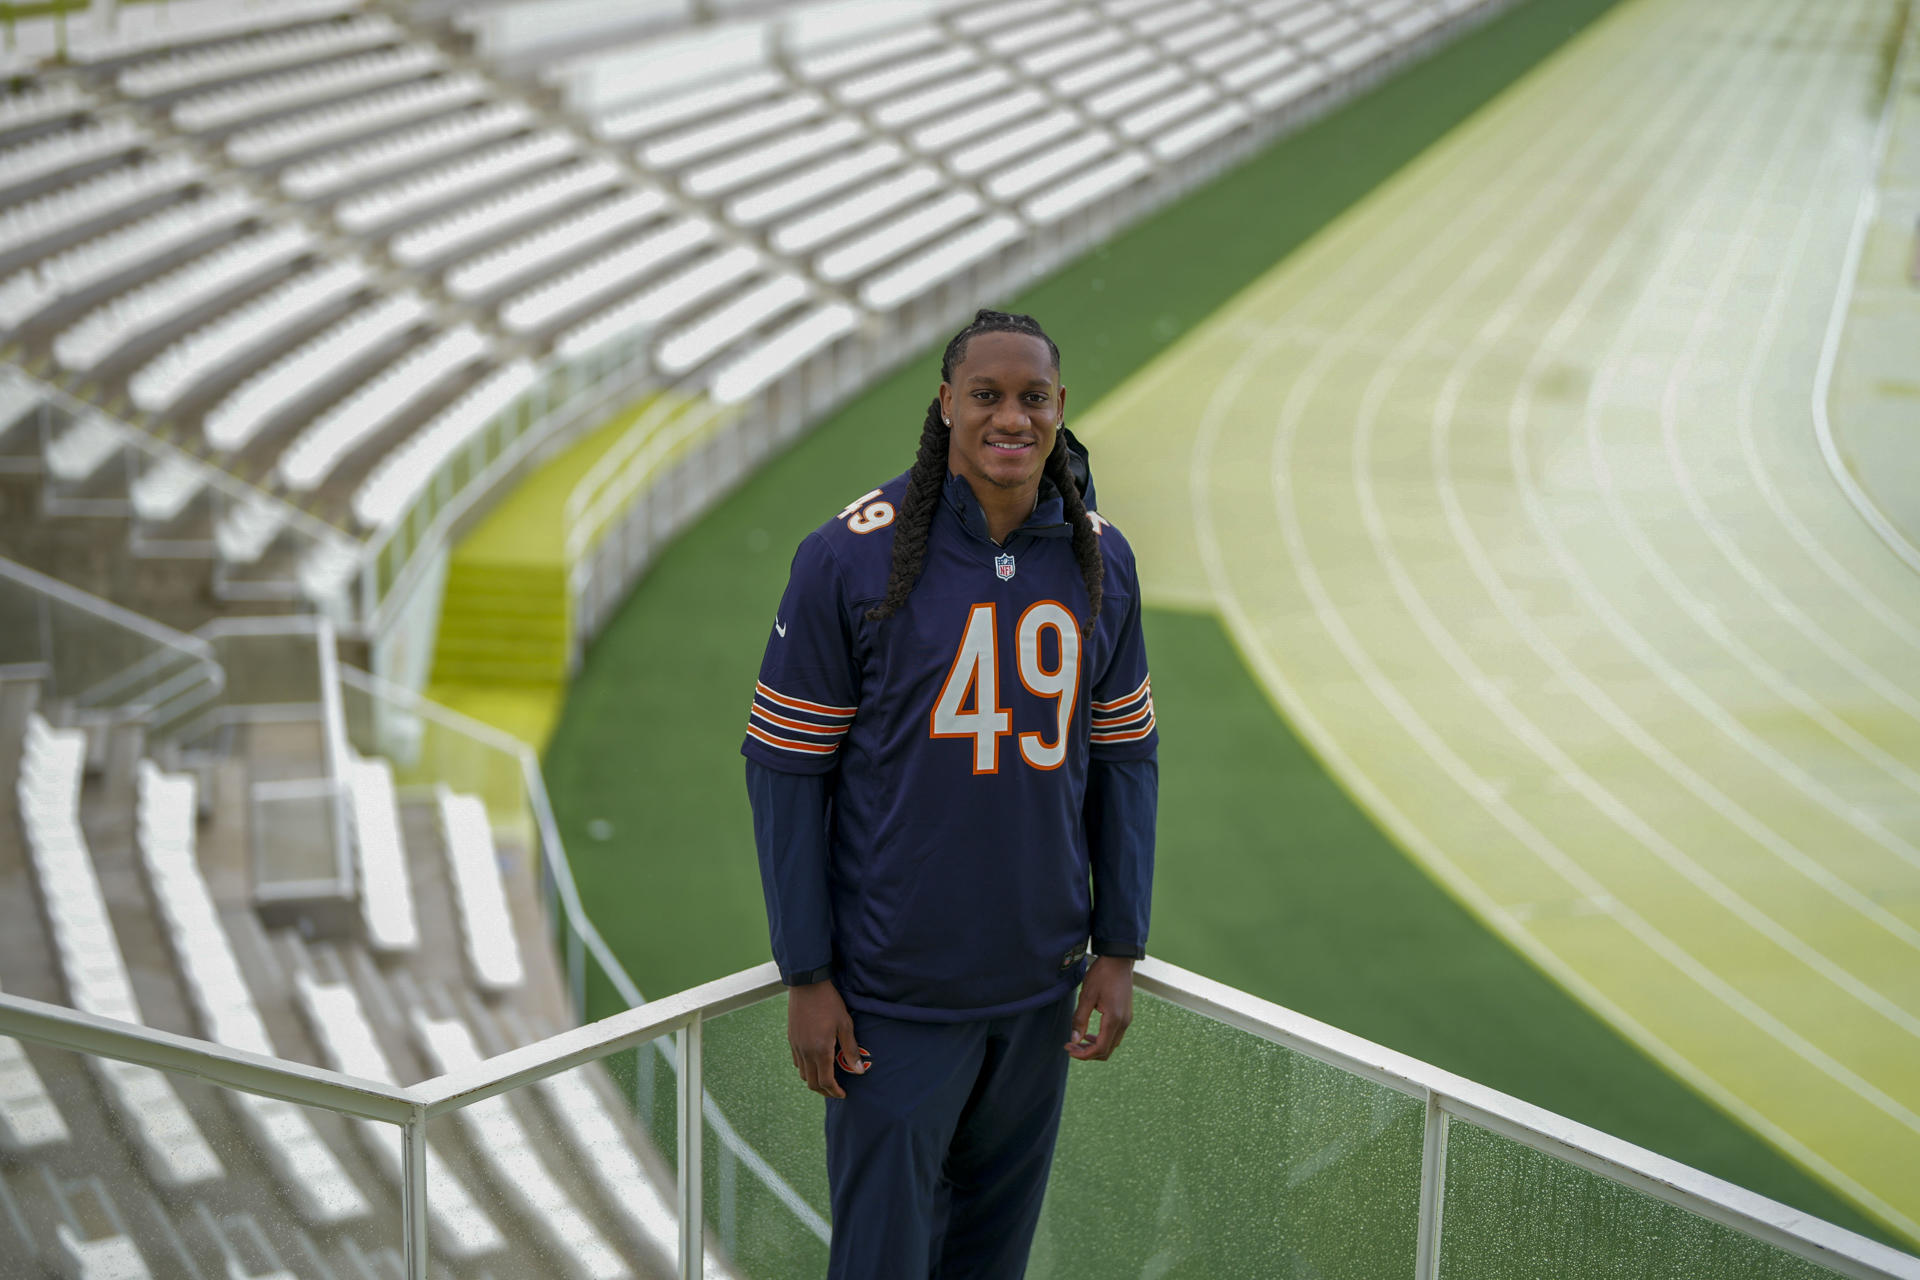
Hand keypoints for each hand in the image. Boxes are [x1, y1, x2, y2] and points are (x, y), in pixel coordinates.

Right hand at [787, 980, 866, 1098]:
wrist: (807, 985)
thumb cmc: (829, 1003)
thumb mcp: (845, 1025)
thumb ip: (851, 1050)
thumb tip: (859, 1071)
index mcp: (820, 1051)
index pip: (826, 1081)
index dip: (835, 1091)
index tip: (844, 1094)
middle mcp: (805, 1052)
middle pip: (812, 1082)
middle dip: (825, 1091)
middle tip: (836, 1091)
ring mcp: (796, 1046)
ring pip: (803, 1074)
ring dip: (814, 1080)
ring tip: (827, 1078)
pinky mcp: (791, 1039)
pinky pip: (797, 1062)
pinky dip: (806, 1069)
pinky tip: (815, 1063)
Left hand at [1066, 956, 1134, 1060]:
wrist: (1119, 960)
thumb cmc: (1102, 974)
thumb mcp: (1087, 996)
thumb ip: (1080, 1019)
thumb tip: (1074, 1039)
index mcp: (1114, 1019)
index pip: (1100, 1048)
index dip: (1083, 1054)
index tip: (1068, 1048)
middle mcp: (1123, 1023)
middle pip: (1106, 1051)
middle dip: (1088, 1053)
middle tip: (1070, 1045)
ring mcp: (1126, 1020)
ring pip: (1111, 1044)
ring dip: (1095, 1047)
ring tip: (1078, 1041)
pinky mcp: (1126, 1015)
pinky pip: (1115, 1035)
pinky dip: (1102, 1039)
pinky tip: (1090, 1034)